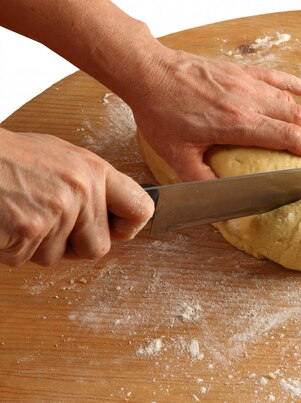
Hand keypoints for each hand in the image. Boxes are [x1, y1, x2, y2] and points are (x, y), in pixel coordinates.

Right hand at [0, 129, 153, 266]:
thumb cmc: (7, 158)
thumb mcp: (61, 158)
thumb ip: (91, 185)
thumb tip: (114, 214)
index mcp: (94, 171)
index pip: (141, 208)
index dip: (129, 227)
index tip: (117, 230)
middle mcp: (81, 190)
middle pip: (99, 248)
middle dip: (75, 246)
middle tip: (50, 227)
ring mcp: (56, 211)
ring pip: (58, 257)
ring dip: (37, 246)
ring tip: (20, 214)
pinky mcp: (29, 230)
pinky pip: (26, 259)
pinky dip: (12, 249)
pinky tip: (4, 223)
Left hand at [128, 49, 300, 180]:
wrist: (147, 72)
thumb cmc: (159, 112)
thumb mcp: (177, 156)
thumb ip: (203, 181)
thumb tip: (222, 203)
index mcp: (237, 122)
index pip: (288, 137)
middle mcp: (248, 99)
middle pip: (297, 119)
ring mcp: (246, 82)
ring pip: (289, 101)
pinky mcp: (240, 71)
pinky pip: (276, 77)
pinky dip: (294, 85)